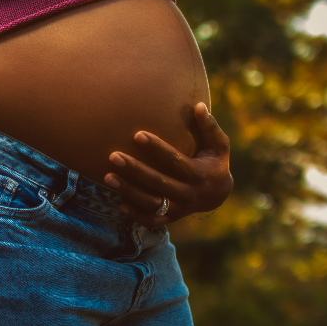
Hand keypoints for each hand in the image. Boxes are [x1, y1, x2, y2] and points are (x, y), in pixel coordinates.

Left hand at [104, 103, 231, 223]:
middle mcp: (188, 193)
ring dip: (128, 191)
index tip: (137, 134)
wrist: (219, 195)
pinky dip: (136, 214)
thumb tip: (199, 105)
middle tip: (114, 156)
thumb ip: (210, 127)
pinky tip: (119, 202)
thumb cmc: (215, 162)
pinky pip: (152, 220)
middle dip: (135, 169)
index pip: (175, 160)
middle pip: (158, 182)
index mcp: (199, 174)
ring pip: (151, 202)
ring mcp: (179, 208)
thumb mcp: (219, 146)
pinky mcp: (172, 218)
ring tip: (107, 177)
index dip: (157, 148)